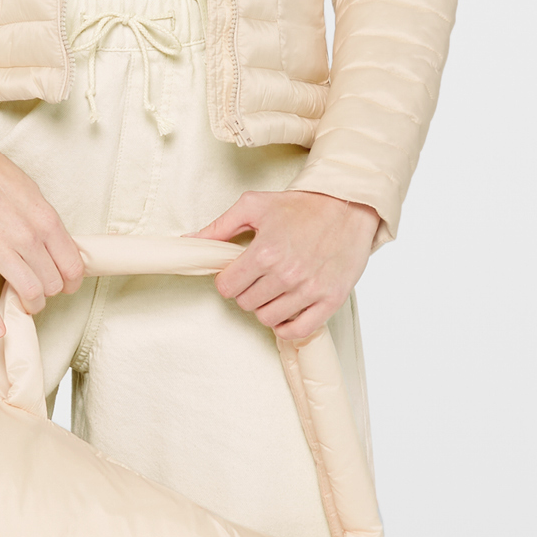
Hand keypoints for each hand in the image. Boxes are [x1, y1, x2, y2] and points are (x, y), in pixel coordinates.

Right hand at [0, 125, 83, 335]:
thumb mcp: (31, 191)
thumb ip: (46, 223)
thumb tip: (59, 250)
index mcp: (44, 219)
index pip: (72, 266)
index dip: (72, 281)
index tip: (65, 284)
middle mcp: (25, 236)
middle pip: (52, 285)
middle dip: (49, 292)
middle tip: (40, 288)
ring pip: (28, 294)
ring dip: (30, 305)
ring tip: (25, 301)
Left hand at [194, 189, 379, 343]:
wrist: (348, 205)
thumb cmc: (301, 205)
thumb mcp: (254, 205)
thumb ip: (219, 226)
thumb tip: (189, 241)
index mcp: (265, 252)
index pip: (227, 287)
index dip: (228, 280)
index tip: (238, 273)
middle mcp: (287, 274)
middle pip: (246, 304)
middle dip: (247, 291)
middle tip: (259, 278)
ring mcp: (310, 290)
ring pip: (268, 318)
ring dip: (266, 307)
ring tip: (275, 289)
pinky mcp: (330, 300)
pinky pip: (298, 331)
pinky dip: (288, 326)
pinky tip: (288, 309)